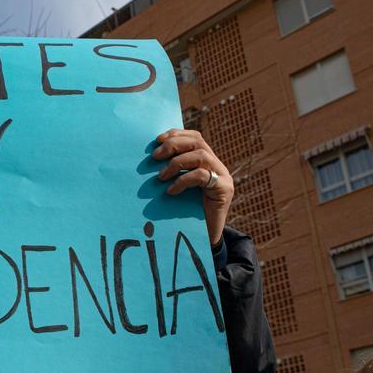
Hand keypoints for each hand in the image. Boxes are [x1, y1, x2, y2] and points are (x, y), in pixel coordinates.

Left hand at [153, 129, 233, 244]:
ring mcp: (223, 177)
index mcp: (206, 161)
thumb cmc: (185, 213)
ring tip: (161, 177)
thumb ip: (171, 172)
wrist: (203, 238)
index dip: (176, 134)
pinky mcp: (224, 190)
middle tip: (155, 157)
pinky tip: (171, 191)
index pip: (195, 137)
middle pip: (197, 142)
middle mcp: (217, 165)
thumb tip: (148, 159)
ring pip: (201, 156)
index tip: (157, 140)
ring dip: (176, 163)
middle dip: (174, 145)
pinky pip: (202, 176)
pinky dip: (183, 180)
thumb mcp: (177, 187)